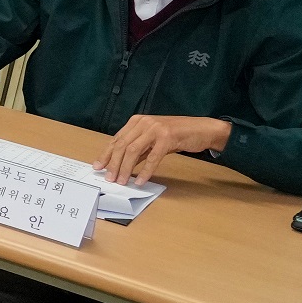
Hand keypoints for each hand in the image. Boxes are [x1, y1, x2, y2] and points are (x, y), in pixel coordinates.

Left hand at [94, 113, 229, 185]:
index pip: (116, 139)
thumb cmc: (177, 135)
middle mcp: (144, 123)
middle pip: (122, 146)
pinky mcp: (168, 137)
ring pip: (133, 151)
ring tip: (122, 181)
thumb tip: (120, 165)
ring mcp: (156, 129)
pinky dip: (145, 171)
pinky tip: (141, 180)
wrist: (203, 129)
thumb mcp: (153, 140)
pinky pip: (152, 157)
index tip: (98, 166)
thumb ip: (138, 150)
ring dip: (125, 168)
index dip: (106, 154)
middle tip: (109, 178)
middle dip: (113, 164)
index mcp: (137, 121)